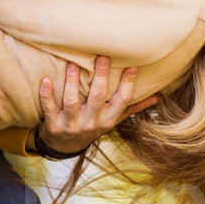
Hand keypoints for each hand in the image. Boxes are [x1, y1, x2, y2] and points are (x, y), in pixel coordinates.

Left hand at [34, 56, 158, 154]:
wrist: (64, 147)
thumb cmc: (92, 126)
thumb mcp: (113, 120)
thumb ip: (133, 108)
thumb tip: (158, 97)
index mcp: (108, 120)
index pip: (121, 101)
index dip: (127, 84)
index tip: (131, 67)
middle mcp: (91, 122)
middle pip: (97, 97)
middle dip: (100, 77)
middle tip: (102, 56)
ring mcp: (71, 124)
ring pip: (72, 101)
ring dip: (72, 82)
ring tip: (73, 64)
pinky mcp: (53, 124)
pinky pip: (50, 108)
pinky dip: (46, 95)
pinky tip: (45, 80)